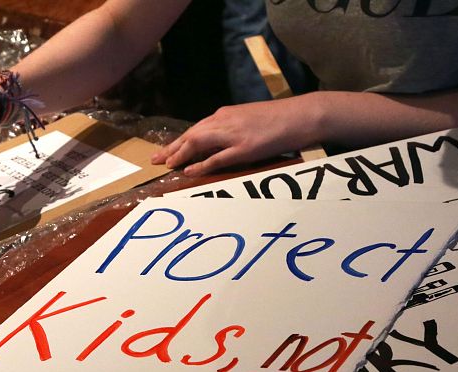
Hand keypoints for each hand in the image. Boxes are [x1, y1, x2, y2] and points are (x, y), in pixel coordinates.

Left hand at [150, 100, 317, 175]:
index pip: (196, 128)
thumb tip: (218, 142)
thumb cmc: (279, 118)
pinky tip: (189, 170)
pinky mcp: (245, 148)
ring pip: (198, 142)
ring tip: (167, 165)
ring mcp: (234, 134)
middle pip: (191, 134)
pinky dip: (201, 164)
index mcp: (225, 114)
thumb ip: (232, 128)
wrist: (301, 114)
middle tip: (155, 160)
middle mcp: (225, 121)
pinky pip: (218, 157)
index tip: (164, 151)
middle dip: (171, 147)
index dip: (178, 141)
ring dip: (180, 154)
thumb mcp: (249, 119)